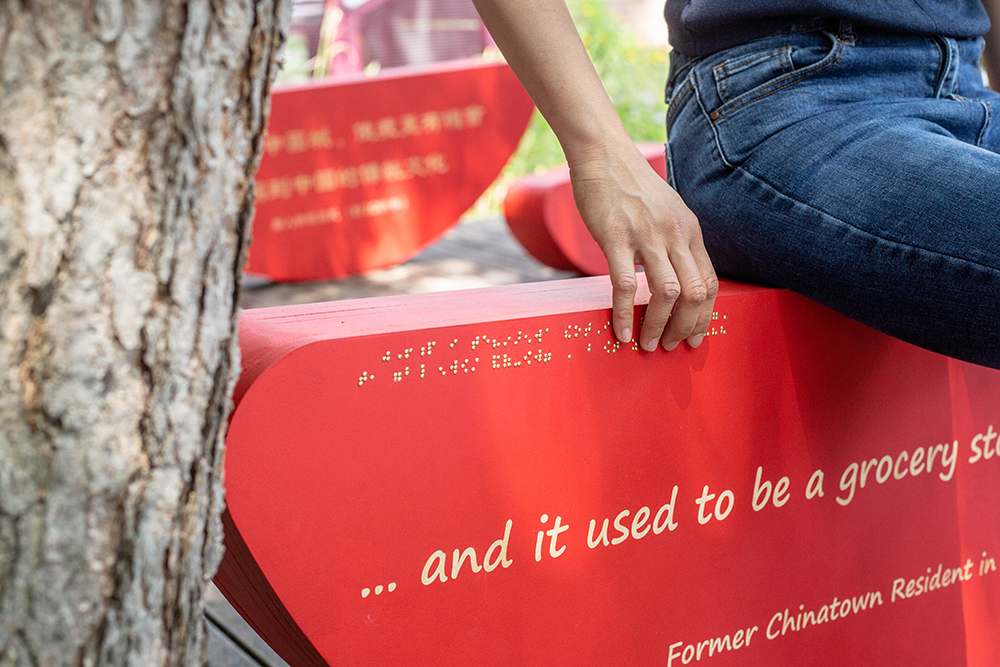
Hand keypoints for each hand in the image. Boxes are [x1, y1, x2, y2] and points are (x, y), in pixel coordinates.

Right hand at [569, 144, 718, 351]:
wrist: (603, 154)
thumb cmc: (630, 187)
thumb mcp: (667, 212)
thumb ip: (676, 241)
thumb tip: (678, 277)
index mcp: (689, 231)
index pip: (710, 282)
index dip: (705, 316)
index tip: (695, 337)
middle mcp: (674, 234)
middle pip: (694, 293)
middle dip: (685, 328)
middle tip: (670, 346)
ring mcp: (646, 236)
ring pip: (666, 293)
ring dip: (659, 326)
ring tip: (647, 343)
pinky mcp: (616, 237)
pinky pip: (626, 285)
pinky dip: (626, 314)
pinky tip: (621, 331)